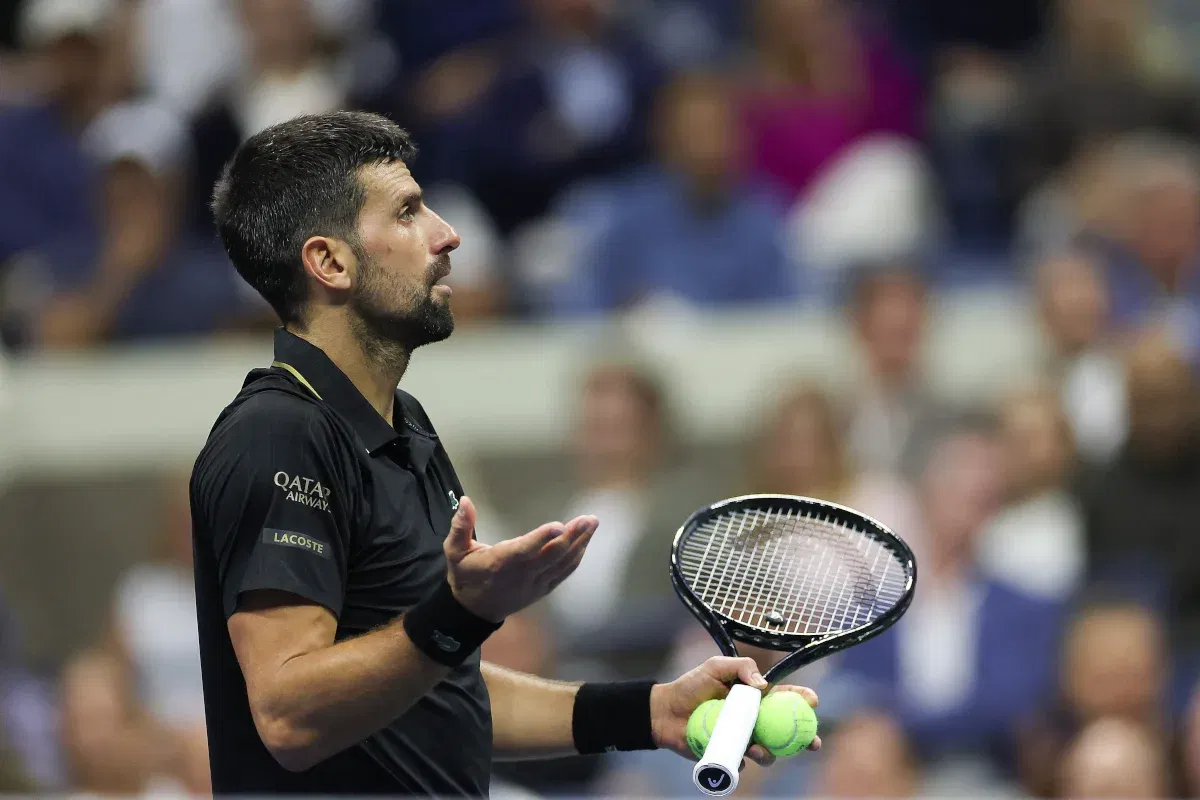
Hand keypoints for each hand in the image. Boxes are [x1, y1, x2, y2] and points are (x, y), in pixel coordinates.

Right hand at [444, 496, 596, 622]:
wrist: (474, 611)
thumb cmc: (465, 575)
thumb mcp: (454, 551)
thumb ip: (460, 527)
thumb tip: (466, 501)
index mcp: (499, 564)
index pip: (523, 551)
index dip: (541, 539)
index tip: (559, 525)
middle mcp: (521, 575)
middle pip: (551, 556)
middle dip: (572, 537)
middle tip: (588, 519)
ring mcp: (535, 584)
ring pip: (562, 564)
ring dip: (580, 544)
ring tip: (592, 524)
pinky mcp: (543, 589)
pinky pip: (564, 573)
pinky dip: (576, 557)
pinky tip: (585, 541)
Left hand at [650, 656, 820, 768]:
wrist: (666, 711)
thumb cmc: (691, 686)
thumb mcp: (715, 667)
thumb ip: (740, 667)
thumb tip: (762, 685)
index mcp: (754, 698)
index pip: (785, 698)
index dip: (802, 699)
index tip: (812, 701)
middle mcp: (753, 720)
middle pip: (786, 731)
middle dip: (806, 738)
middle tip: (811, 742)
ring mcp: (742, 739)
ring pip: (768, 752)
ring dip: (770, 754)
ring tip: (756, 748)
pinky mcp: (729, 755)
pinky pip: (744, 764)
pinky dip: (744, 762)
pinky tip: (737, 756)